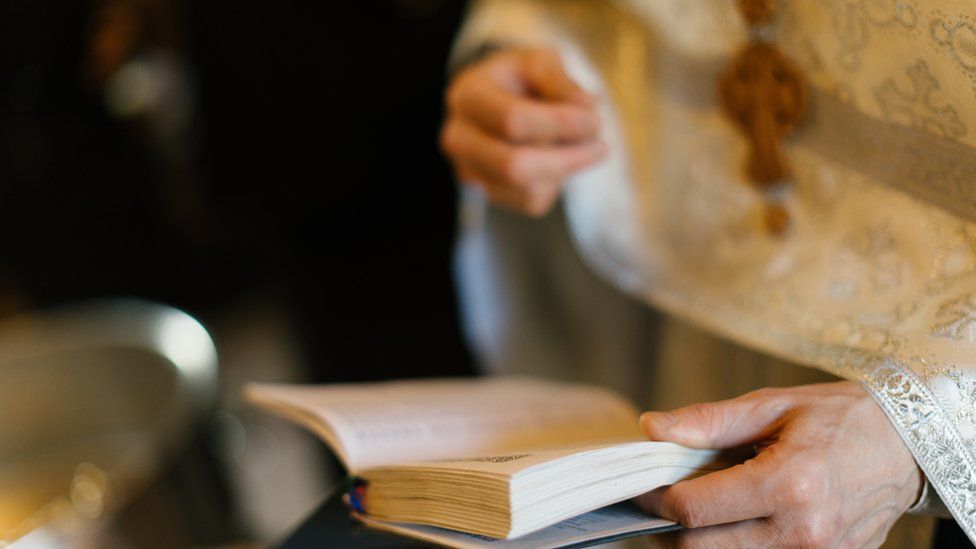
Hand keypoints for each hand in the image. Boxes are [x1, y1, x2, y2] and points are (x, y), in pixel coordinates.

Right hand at [440, 48, 606, 216]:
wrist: (493, 102)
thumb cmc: (518, 79)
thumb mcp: (538, 63)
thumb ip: (561, 81)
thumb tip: (588, 108)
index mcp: (469, 97)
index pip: (513, 120)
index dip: (561, 124)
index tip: (595, 119)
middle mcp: (459, 138)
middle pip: (515, 167)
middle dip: (567, 159)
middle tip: (600, 147)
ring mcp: (469, 171)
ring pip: (528, 189)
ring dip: (566, 170)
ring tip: (579, 146)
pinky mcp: (486, 195)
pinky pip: (532, 202)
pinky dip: (556, 183)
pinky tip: (556, 159)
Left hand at [637, 382, 922, 547]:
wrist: (906, 445)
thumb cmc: (838, 418)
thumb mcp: (772, 406)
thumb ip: (709, 422)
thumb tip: (652, 428)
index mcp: (789, 483)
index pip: (694, 509)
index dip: (656, 499)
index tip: (645, 485)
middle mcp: (804, 531)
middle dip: (672, 527)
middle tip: (668, 499)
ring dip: (704, 540)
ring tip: (707, 506)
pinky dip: (736, 546)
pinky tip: (737, 519)